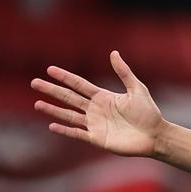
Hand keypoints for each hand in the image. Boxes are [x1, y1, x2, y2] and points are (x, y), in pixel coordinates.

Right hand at [32, 51, 164, 156]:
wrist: (156, 136)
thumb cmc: (149, 113)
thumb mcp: (137, 89)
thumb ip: (124, 72)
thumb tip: (113, 53)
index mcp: (103, 97)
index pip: (79, 85)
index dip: (65, 77)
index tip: (50, 69)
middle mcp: (95, 110)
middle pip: (69, 98)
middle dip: (52, 90)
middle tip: (34, 83)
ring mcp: (95, 124)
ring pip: (69, 116)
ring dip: (53, 110)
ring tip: (37, 104)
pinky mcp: (97, 139)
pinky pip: (78, 134)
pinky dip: (65, 130)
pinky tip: (52, 125)